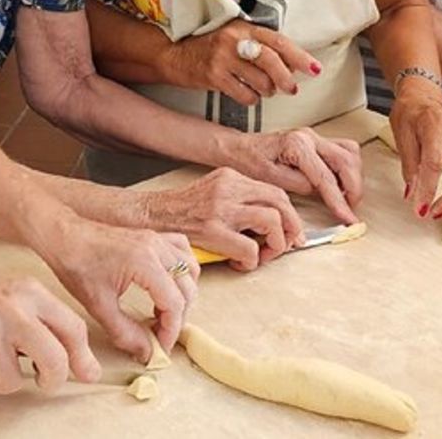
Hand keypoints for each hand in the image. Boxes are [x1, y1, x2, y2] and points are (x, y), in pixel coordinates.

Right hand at [0, 252, 99, 393]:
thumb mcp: (20, 293)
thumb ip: (50, 324)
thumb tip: (83, 365)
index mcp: (32, 294)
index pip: (73, 330)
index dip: (83, 358)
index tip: (86, 373)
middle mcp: (13, 311)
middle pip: (54, 362)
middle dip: (51, 379)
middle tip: (42, 378)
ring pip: (14, 382)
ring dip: (4, 378)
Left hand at [40, 221, 196, 360]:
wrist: (63, 236)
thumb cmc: (76, 263)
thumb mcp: (98, 305)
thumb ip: (124, 332)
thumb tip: (145, 351)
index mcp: (145, 263)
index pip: (175, 304)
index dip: (171, 330)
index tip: (161, 346)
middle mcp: (156, 248)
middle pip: (187, 289)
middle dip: (177, 317)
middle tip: (159, 334)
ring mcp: (156, 239)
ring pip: (190, 269)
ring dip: (183, 294)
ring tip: (162, 312)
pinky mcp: (151, 236)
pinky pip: (182, 251)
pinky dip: (182, 269)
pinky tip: (168, 283)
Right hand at [142, 167, 305, 270]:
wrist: (148, 217)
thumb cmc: (179, 212)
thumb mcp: (212, 194)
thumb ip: (238, 202)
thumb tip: (270, 224)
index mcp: (230, 177)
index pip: (275, 191)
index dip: (290, 214)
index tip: (292, 232)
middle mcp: (228, 188)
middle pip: (280, 202)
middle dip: (292, 228)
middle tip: (288, 246)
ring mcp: (220, 208)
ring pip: (272, 221)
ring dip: (276, 244)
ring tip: (263, 255)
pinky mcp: (212, 229)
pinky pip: (250, 247)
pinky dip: (253, 260)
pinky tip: (240, 264)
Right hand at [159, 19, 318, 103]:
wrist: (174, 54)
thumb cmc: (208, 47)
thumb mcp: (234, 37)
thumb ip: (260, 46)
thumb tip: (291, 65)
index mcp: (243, 27)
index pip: (278, 41)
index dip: (299, 56)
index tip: (314, 68)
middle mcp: (233, 40)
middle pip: (271, 61)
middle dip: (286, 78)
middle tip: (292, 89)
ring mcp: (222, 58)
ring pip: (260, 80)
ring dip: (268, 90)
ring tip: (265, 90)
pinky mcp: (213, 76)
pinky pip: (244, 94)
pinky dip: (251, 99)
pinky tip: (249, 95)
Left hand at [230, 127, 361, 223]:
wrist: (238, 149)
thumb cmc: (248, 162)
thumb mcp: (270, 179)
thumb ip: (298, 184)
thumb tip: (320, 191)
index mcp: (296, 145)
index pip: (326, 177)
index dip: (339, 201)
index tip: (348, 217)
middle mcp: (308, 137)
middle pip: (346, 161)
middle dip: (353, 189)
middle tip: (350, 210)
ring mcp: (313, 137)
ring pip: (350, 152)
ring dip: (353, 177)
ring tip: (347, 198)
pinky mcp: (315, 141)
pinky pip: (343, 150)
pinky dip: (348, 168)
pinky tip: (341, 184)